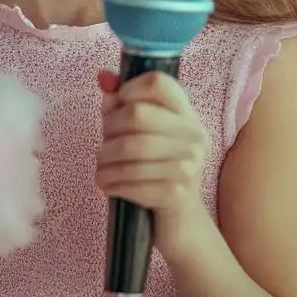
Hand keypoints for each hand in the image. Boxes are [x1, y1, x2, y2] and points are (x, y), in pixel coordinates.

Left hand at [96, 69, 209, 246]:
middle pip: (137, 114)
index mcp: (188, 115)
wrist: (178, 218)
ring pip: (128, 150)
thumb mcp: (144, 134)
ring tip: (102, 167)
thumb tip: (103, 77)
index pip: (158, 83)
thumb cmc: (155, 169)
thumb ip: (122, 104)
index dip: (129, 89)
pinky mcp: (176, 193)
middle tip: (104, 145)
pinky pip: (130, 180)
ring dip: (105, 160)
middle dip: (109, 130)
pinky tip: (108, 185)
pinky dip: (110, 182)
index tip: (118, 107)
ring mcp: (189, 165)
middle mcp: (194, 136)